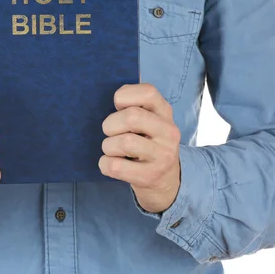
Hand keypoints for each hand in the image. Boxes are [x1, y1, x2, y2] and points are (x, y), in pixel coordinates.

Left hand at [99, 83, 180, 213]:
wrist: (165, 181)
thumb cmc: (147, 143)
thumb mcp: (149, 120)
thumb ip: (136, 104)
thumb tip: (117, 92)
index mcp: (165, 112)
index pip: (148, 92)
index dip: (124, 96)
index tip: (118, 107)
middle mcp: (169, 132)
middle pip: (132, 117)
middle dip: (111, 123)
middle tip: (109, 131)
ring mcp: (162, 156)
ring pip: (123, 142)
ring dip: (108, 145)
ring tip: (111, 149)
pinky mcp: (150, 176)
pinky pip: (115, 166)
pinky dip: (105, 164)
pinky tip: (110, 163)